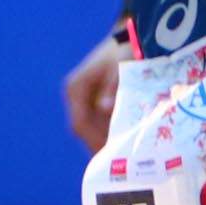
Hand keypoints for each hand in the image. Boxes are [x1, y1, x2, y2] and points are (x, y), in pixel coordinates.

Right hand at [63, 34, 124, 151]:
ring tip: (127, 157)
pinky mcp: (96, 105)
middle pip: (85, 131)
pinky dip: (113, 133)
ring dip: (107, 142)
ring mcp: (85, 102)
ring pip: (92, 130)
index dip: (93, 141)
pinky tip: (128, 143)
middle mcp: (76, 98)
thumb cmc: (124, 52)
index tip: (110, 155)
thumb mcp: (120, 67)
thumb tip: (104, 107)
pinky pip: (101, 125)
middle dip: (102, 146)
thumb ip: (112, 87)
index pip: (80, 123)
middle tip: (122, 163)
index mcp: (76, 89)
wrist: (129, 41)